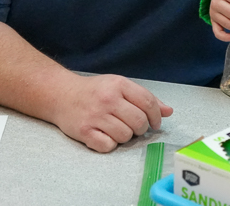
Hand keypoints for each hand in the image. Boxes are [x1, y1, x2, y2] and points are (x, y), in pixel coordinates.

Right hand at [50, 72, 172, 152]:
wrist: (61, 95)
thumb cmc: (94, 91)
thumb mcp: (119, 86)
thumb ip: (144, 98)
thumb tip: (168, 112)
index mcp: (118, 84)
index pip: (148, 102)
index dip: (156, 116)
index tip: (155, 123)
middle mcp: (107, 99)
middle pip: (139, 122)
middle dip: (141, 129)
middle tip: (134, 127)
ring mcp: (95, 116)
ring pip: (125, 136)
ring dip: (125, 137)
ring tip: (116, 129)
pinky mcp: (84, 131)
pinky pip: (108, 146)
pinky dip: (109, 144)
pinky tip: (104, 135)